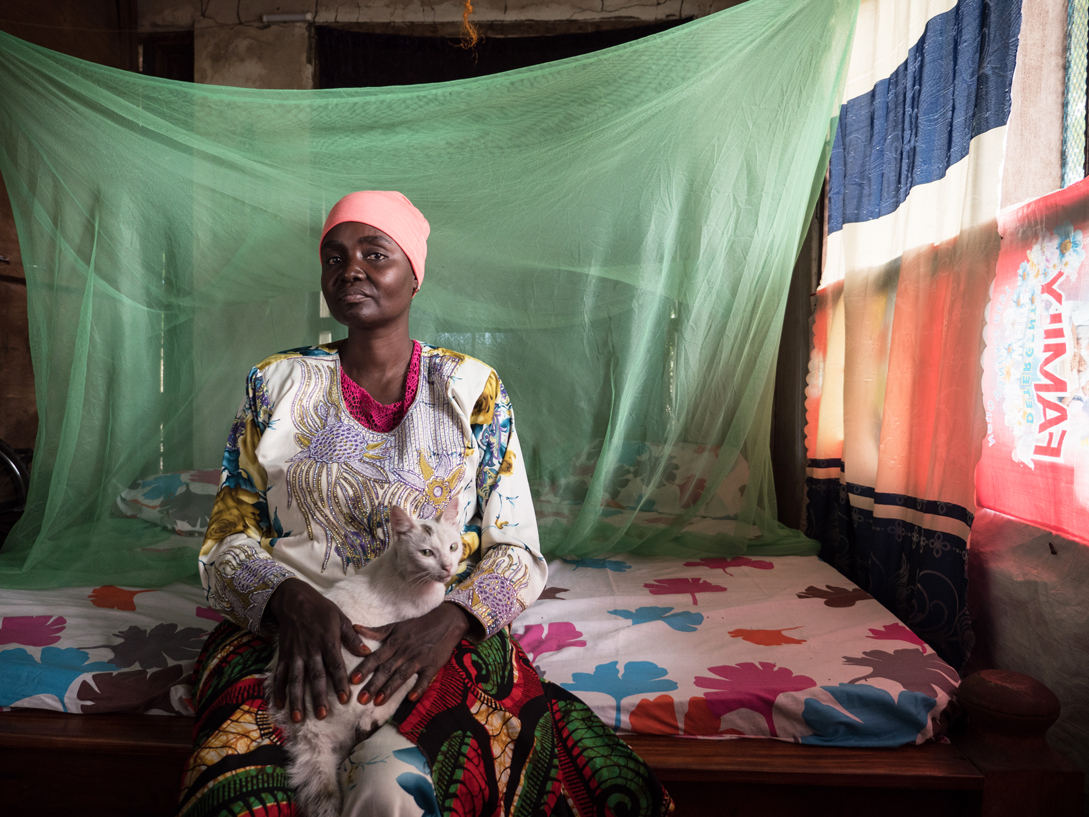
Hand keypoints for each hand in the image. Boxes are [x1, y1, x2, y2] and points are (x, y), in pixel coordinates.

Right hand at [265, 578, 370, 723]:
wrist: (294, 600)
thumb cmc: (321, 609)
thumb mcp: (341, 619)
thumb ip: (353, 638)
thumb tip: (367, 652)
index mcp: (327, 642)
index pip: (335, 666)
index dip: (340, 683)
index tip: (345, 700)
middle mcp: (311, 650)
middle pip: (315, 677)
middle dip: (318, 697)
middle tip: (322, 715)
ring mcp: (295, 654)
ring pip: (296, 680)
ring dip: (297, 699)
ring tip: (299, 718)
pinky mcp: (284, 655)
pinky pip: (280, 674)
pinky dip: (278, 689)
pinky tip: (279, 704)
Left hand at [350, 603, 472, 706]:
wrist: (446, 621)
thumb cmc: (418, 626)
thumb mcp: (396, 626)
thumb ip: (376, 631)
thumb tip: (354, 627)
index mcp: (394, 642)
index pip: (376, 657)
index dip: (364, 668)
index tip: (352, 680)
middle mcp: (405, 651)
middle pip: (386, 669)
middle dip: (373, 684)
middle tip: (361, 699)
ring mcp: (419, 659)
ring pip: (402, 675)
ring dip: (390, 688)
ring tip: (378, 702)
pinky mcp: (433, 665)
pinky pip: (425, 678)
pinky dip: (419, 688)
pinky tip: (411, 698)